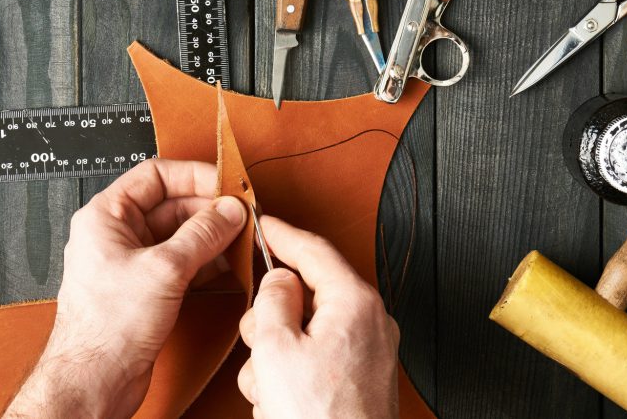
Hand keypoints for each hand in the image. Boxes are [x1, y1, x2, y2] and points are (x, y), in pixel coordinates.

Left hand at [4, 159, 247, 418]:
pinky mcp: (145, 288)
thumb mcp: (164, 269)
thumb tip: (229, 211)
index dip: (194, 175)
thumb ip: (202, 234)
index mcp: (106, 215)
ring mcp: (132, 262)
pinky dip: (206, 262)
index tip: (226, 184)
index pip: (155, 175)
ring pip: (180, 235)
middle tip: (243, 216)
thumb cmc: (105, 328)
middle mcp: (116, 235)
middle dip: (210, 210)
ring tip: (241, 240)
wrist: (94, 380)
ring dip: (212, 237)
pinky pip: (181, 263)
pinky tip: (229, 266)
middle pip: (172, 205)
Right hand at [237, 217, 399, 418]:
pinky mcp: (358, 380)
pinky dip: (291, 374)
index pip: (314, 249)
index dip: (282, 234)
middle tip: (258, 339)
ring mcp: (366, 353)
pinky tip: (281, 402)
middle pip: (306, 293)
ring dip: (276, 354)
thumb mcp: (277, 348)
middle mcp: (369, 322)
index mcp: (355, 302)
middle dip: (272, 317)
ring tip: (272, 386)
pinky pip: (315, 358)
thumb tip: (278, 281)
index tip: (263, 224)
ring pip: (304, 330)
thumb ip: (272, 300)